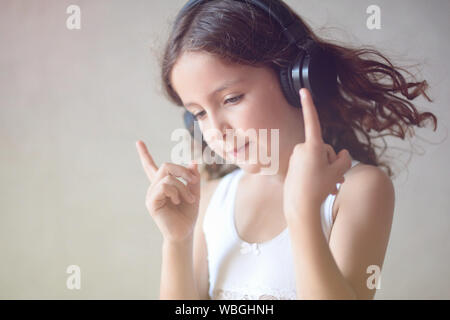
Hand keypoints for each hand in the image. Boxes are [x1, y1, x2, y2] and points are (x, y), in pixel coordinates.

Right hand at [136, 140, 200, 242]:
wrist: (184, 232)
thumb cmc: (188, 214)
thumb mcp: (194, 192)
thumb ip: (193, 178)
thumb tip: (194, 162)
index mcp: (162, 184)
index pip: (150, 166)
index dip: (144, 154)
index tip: (138, 142)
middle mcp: (154, 187)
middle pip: (165, 166)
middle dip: (182, 171)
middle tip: (193, 181)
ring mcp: (151, 194)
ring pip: (167, 177)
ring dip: (183, 186)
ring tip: (188, 199)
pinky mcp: (151, 202)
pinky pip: (164, 186)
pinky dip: (176, 192)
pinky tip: (178, 202)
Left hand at [283, 88, 351, 219]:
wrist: (299, 207)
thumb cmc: (319, 188)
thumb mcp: (339, 172)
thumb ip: (344, 159)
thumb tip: (342, 154)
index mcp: (312, 146)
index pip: (312, 121)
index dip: (309, 104)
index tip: (303, 89)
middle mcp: (301, 149)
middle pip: (324, 149)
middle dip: (331, 162)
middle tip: (335, 179)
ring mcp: (296, 158)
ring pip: (317, 159)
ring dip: (326, 170)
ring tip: (331, 186)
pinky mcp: (293, 167)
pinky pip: (310, 167)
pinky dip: (317, 175)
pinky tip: (324, 189)